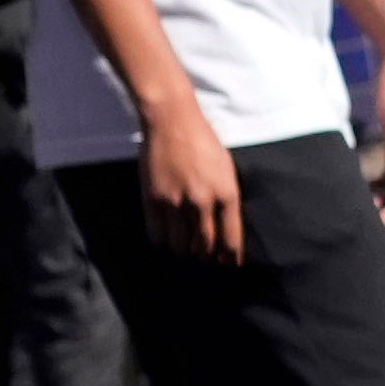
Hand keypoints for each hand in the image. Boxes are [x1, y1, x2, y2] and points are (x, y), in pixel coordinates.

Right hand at [140, 84, 245, 255]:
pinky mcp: (153, 200)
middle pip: (205, 246)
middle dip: (207, 256)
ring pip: (180, 245)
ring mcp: (176, 202)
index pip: (231, 239)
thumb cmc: (204, 142)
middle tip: (206, 258)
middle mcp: (203, 202)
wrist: (172, 121)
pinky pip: (157, 235)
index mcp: (226, 194)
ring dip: (184, 250)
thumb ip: (227, 199)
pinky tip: (167, 238)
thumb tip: (226, 228)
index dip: (230, 257)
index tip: (229, 264)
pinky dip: (163, 241)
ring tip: (186, 247)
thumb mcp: (227, 169)